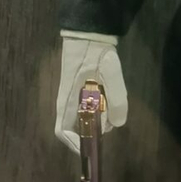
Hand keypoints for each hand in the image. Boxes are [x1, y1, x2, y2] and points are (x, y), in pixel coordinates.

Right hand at [54, 32, 126, 155]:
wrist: (89, 33)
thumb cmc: (95, 52)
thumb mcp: (111, 72)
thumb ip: (116, 98)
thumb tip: (118, 124)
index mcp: (67, 99)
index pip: (62, 130)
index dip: (74, 143)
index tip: (90, 148)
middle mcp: (67, 101)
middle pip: (75, 127)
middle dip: (92, 131)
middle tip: (110, 122)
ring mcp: (72, 96)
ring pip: (82, 118)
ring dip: (97, 121)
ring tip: (112, 109)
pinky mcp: (79, 91)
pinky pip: (86, 109)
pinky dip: (98, 111)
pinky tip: (109, 100)